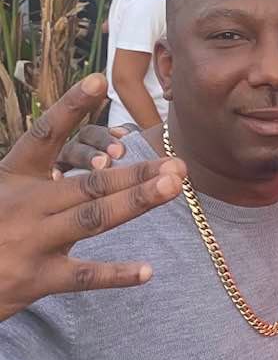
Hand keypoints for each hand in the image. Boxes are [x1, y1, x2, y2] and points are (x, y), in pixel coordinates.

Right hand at [0, 73, 185, 320]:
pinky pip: (83, 275)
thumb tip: (89, 158)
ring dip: (137, 201)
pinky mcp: (36, 279)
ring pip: (94, 217)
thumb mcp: (4, 190)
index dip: (71, 107)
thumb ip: (42, 174)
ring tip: (172, 188)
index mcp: (15, 176)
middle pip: (91, 182)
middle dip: (137, 172)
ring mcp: (32, 241)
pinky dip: (115, 274)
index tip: (100, 80)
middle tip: (178, 166)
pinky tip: (147, 271)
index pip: (46, 135)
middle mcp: (26, 204)